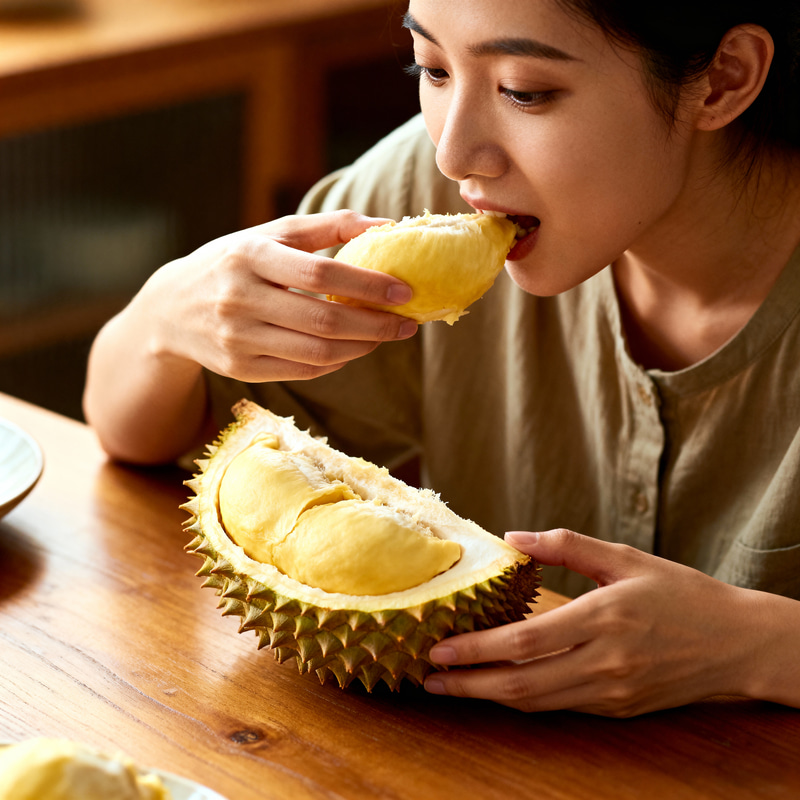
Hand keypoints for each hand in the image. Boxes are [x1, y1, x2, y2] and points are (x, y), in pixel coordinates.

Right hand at [138, 209, 417, 382]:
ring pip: (317, 353)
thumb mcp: (269, 234)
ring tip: (386, 336)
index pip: (320, 274)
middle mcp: (239, 299)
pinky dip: (336, 362)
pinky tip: (353, 349)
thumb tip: (387, 225)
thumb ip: (327, 227)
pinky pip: (303, 371)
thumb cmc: (233, 263)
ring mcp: (237, 339)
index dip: (367, 285)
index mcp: (249, 255)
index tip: (404, 291)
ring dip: (362, 348)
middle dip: (376, 326)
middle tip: (407, 323)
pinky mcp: (240, 369)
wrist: (170, 309)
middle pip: (323, 322)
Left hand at [424, 529, 760, 716]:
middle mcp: (605, 663)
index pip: (526, 641)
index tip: (439, 647)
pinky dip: (522, 699)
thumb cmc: (681, 592)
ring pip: (536, 702)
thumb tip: (513, 537)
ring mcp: (611, 692)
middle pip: (522, 683)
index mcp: (605, 618)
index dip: (478, 648)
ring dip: (488, 696)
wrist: (737, 643)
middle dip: (469, 683)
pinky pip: (559, 706)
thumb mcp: (625, 557)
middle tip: (427, 676)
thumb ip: (566, 545)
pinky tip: (498, 687)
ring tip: (451, 685)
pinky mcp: (617, 709)